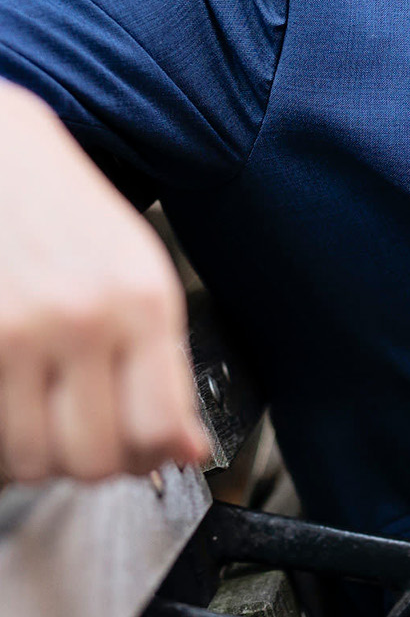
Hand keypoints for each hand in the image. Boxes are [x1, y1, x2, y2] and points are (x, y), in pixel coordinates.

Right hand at [0, 81, 209, 482]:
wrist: (2, 154)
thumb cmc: (68, 211)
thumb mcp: (137, 269)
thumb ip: (164, 360)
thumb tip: (185, 449)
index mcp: (144, 299)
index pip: (159, 429)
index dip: (152, 458)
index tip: (145, 454)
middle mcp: (85, 318)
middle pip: (96, 461)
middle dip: (93, 462)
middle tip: (88, 432)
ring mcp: (19, 332)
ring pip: (35, 461)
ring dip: (40, 456)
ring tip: (45, 416)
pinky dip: (2, 441)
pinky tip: (13, 405)